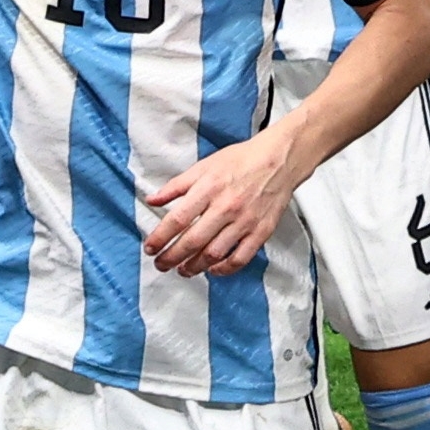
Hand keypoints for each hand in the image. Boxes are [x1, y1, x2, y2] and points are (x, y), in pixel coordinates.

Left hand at [142, 126, 303, 277]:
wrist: (278, 160)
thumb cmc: (242, 161)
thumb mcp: (203, 167)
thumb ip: (176, 186)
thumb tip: (153, 199)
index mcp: (209, 188)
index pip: (177, 220)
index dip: (160, 238)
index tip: (151, 248)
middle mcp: (225, 207)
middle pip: (192, 241)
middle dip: (171, 258)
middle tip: (161, 264)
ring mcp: (244, 222)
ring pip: (214, 254)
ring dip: (194, 267)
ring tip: (183, 269)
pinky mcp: (260, 232)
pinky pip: (240, 258)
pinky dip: (224, 270)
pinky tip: (213, 269)